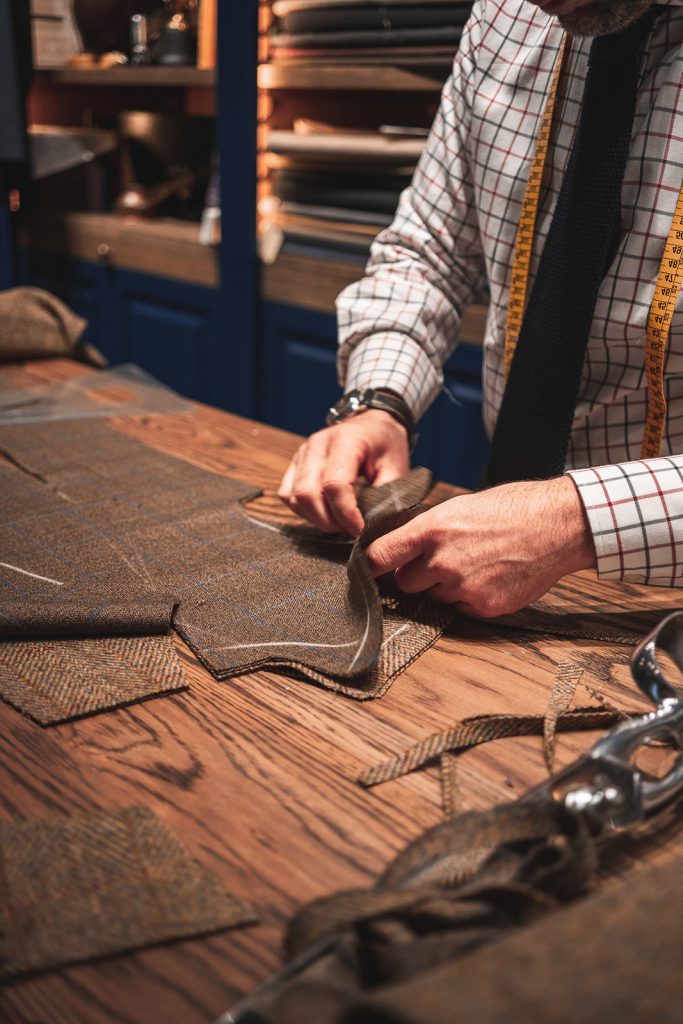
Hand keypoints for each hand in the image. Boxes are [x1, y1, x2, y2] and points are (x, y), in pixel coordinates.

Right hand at [278, 410, 409, 533]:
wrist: (373, 424)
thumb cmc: (386, 445)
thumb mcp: (396, 468)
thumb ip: (385, 496)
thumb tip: (372, 526)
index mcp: (346, 441)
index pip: (335, 485)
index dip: (346, 514)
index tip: (360, 529)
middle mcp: (318, 444)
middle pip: (308, 493)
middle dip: (328, 521)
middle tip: (349, 529)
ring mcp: (303, 452)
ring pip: (294, 497)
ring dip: (315, 517)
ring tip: (339, 522)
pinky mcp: (295, 462)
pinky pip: (287, 494)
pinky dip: (302, 510)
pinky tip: (323, 512)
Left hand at [364, 476, 595, 617]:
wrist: (557, 525)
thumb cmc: (512, 509)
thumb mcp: (460, 507)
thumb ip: (428, 531)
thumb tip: (403, 550)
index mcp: (432, 529)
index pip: (381, 556)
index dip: (370, 565)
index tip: (364, 570)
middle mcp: (443, 561)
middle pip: (405, 582)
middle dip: (417, 574)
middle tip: (442, 559)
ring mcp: (463, 587)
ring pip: (436, 596)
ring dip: (446, 585)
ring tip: (477, 562)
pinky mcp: (484, 606)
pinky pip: (461, 608)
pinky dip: (470, 597)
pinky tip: (491, 576)